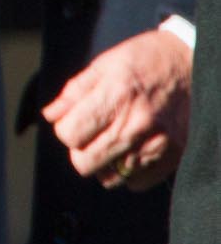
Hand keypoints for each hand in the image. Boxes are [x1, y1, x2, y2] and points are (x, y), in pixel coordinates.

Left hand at [42, 27, 192, 191]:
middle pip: (85, 162)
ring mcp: (157, 145)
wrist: (193, 66)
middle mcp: (136, 125)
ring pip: (110, 177)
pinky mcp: (173, 158)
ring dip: (104, 162)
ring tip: (112, 139)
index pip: (70, 136)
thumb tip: (50, 116)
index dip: (65, 129)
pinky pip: (137, 182)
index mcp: (115, 97)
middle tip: (91, 133)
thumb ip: (74, 92)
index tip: (73, 121)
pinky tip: (132, 148)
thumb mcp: (104, 64)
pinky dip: (129, 170)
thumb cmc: (145, 60)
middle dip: (80, 149)